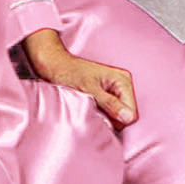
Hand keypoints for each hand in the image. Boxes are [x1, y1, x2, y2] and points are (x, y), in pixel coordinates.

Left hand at [21, 29, 135, 125]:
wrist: (52, 64)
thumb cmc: (67, 72)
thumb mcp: (88, 89)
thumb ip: (109, 103)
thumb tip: (129, 118)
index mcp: (122, 80)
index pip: (131, 113)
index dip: (117, 119)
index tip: (98, 114)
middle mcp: (122, 85)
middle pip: (125, 116)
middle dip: (110, 118)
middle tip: (90, 108)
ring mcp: (115, 91)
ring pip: (117, 116)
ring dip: (103, 116)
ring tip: (88, 106)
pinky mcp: (106, 96)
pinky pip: (109, 113)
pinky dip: (99, 113)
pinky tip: (88, 107)